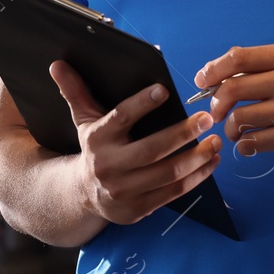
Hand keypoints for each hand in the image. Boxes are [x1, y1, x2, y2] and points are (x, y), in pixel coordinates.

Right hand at [49, 59, 222, 226]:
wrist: (82, 195)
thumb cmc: (93, 148)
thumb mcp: (83, 120)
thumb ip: (75, 92)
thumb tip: (57, 64)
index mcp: (98, 139)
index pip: (121, 118)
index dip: (142, 104)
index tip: (164, 90)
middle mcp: (109, 166)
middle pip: (152, 149)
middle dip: (183, 133)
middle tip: (207, 118)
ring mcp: (124, 190)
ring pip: (167, 173)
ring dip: (196, 157)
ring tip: (216, 141)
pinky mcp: (139, 208)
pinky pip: (173, 192)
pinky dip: (196, 177)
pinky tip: (211, 162)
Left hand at [195, 43, 273, 166]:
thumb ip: (258, 68)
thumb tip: (213, 76)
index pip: (238, 58)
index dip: (213, 70)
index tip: (202, 82)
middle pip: (232, 88)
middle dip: (217, 103)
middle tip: (218, 112)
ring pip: (239, 118)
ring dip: (230, 128)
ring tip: (237, 131)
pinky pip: (251, 141)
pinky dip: (243, 145)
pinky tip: (250, 143)